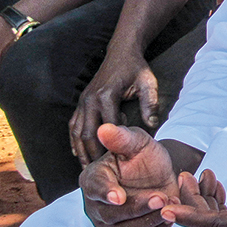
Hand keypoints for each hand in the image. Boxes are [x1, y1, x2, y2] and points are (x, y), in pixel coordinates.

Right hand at [71, 50, 160, 164]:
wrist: (121, 52)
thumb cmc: (137, 68)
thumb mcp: (148, 83)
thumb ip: (150, 103)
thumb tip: (153, 125)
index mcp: (107, 97)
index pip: (107, 128)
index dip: (110, 147)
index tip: (115, 164)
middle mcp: (90, 100)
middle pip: (87, 134)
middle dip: (91, 155)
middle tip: (97, 174)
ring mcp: (83, 100)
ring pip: (76, 131)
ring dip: (79, 151)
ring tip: (85, 169)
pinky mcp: (81, 101)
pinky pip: (73, 124)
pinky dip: (74, 140)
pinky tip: (77, 152)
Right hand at [81, 124, 180, 226]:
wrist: (160, 176)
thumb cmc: (144, 158)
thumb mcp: (138, 142)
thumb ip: (122, 138)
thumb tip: (104, 128)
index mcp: (93, 178)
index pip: (94, 187)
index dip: (106, 192)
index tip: (119, 195)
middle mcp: (96, 205)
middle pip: (111, 214)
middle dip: (137, 207)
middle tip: (160, 196)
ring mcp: (108, 224)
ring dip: (148, 221)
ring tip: (169, 205)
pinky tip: (169, 218)